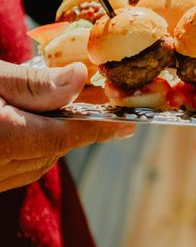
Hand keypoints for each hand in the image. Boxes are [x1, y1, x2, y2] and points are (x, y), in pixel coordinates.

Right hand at [0, 61, 134, 192]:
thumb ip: (33, 83)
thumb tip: (79, 77)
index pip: (60, 138)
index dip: (98, 128)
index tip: (129, 123)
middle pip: (50, 151)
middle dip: (78, 127)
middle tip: (103, 104)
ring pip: (35, 164)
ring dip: (55, 137)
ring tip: (69, 109)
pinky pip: (17, 169)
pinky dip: (32, 148)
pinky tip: (35, 123)